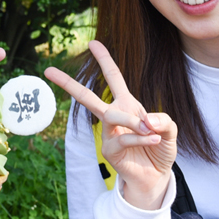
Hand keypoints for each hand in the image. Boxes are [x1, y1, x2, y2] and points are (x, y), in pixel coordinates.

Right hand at [45, 40, 176, 209]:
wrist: (157, 176)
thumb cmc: (160, 149)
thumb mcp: (169, 130)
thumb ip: (163, 120)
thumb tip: (145, 120)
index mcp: (127, 104)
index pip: (114, 78)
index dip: (105, 60)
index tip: (93, 43)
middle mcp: (114, 116)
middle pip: (87, 96)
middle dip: (68, 83)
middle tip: (49, 70)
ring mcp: (109, 133)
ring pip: (112, 115)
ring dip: (131, 121)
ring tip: (149, 131)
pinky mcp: (109, 150)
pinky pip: (124, 138)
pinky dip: (140, 138)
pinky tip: (152, 141)